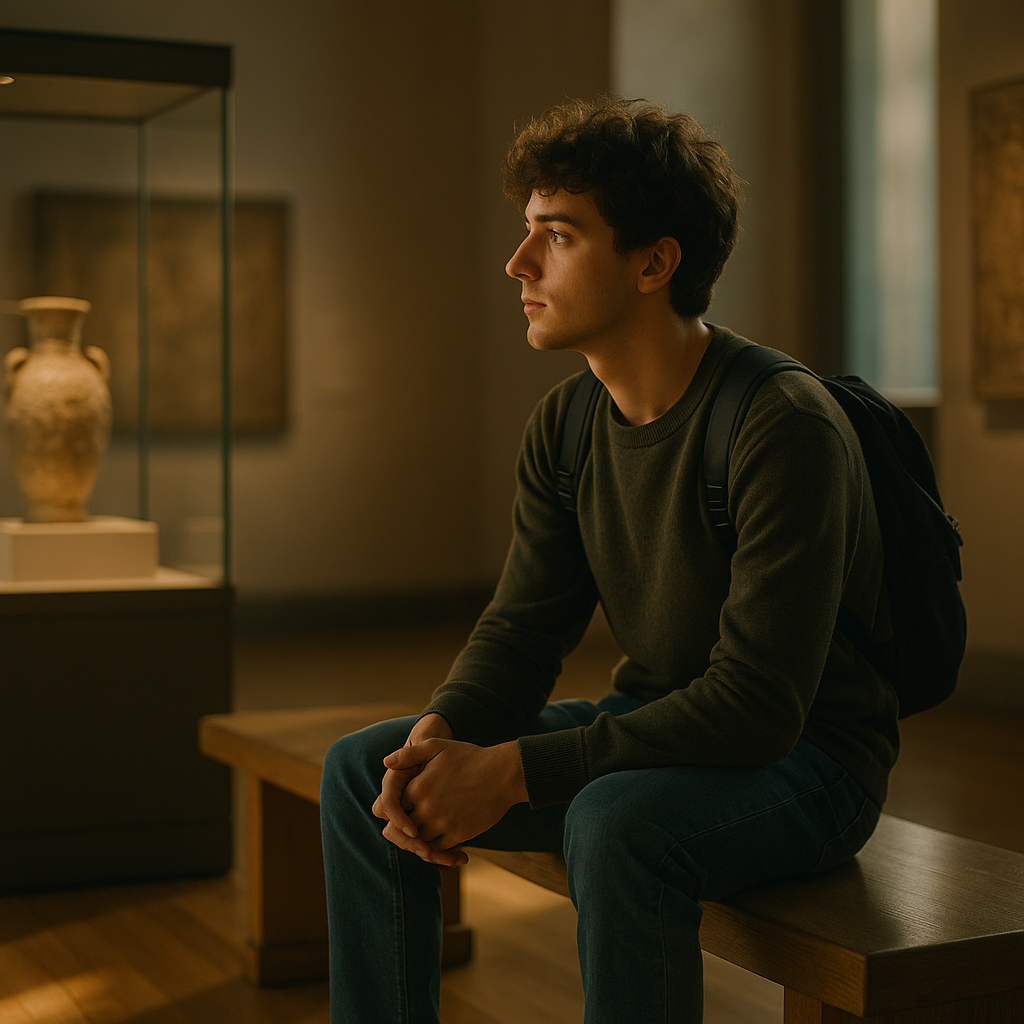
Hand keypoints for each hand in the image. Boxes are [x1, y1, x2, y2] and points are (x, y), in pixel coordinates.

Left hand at [374, 733, 527, 866]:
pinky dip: (438, 847)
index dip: (397, 808)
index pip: (394, 807)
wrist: (503, 773)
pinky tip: (443, 838)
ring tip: (428, 832)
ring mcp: (443, 823)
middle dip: (406, 829)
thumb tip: (385, 763)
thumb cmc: (470, 758)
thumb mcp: (437, 747)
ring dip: (422, 840)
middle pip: (404, 828)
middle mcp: (427, 807)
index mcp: (418, 787)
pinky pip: (440, 848)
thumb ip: (409, 754)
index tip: (404, 808)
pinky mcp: (459, 834)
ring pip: (421, 841)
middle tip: (411, 827)